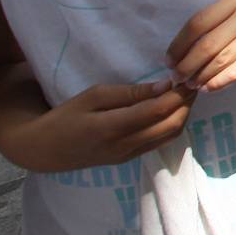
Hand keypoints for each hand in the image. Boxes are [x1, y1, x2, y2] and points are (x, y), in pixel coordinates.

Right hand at [0, 80, 194, 172]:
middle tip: (191, 82)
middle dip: (186, 103)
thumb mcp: (93, 96)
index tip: (187, 75)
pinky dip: (173, 124)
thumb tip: (164, 85)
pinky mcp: (129, 159)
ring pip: (170, 135)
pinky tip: (171, 108)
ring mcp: (129, 155)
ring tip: (184, 93)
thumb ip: (129, 93)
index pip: (158, 110)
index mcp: (113, 128)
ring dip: (183, 114)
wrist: (44, 149)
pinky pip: (160, 142)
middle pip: (171, 124)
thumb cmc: (66, 116)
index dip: (178, 93)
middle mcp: (125, 146)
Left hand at [167, 0, 235, 91]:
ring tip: (193, 85)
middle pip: (208, 43)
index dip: (178, 44)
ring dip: (203, 76)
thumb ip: (221, 22)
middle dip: (187, 65)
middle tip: (177, 79)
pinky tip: (211, 88)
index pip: (198, 22)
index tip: (169, 61)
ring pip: (224, 57)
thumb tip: (185, 51)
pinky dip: (223, 80)